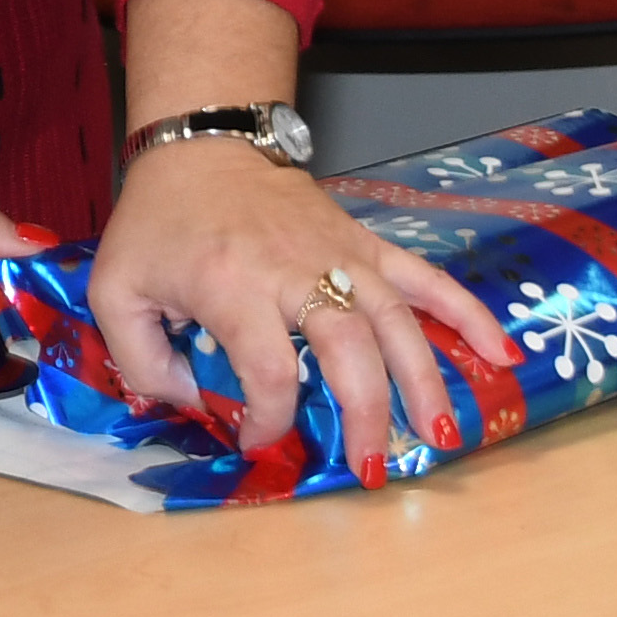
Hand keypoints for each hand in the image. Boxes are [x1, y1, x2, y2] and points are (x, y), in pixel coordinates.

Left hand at [85, 142, 512, 473]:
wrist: (201, 147)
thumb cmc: (157, 224)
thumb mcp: (116, 290)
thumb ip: (142, 359)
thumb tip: (195, 406)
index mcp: (231, 285)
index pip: (268, 369)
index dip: (268, 417)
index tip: (258, 440)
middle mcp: (296, 269)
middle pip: (349, 347)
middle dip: (367, 413)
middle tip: (372, 469)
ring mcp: (341, 252)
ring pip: (398, 320)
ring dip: (425, 380)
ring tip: (439, 437)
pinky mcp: (365, 242)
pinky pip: (427, 278)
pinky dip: (467, 314)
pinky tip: (500, 355)